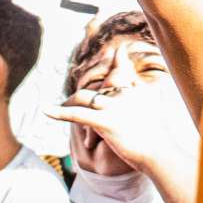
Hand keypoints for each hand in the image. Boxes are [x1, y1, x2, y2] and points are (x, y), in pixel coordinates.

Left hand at [48, 74, 195, 174]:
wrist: (157, 151)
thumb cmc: (156, 136)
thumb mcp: (154, 110)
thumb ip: (144, 95)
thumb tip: (139, 86)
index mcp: (135, 90)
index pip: (123, 70)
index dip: (119, 60)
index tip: (117, 50)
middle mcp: (123, 94)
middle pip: (98, 87)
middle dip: (83, 93)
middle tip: (72, 99)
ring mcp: (112, 107)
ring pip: (84, 98)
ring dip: (69, 102)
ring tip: (59, 107)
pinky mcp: (103, 121)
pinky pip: (77, 114)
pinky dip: (59, 112)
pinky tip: (45, 111)